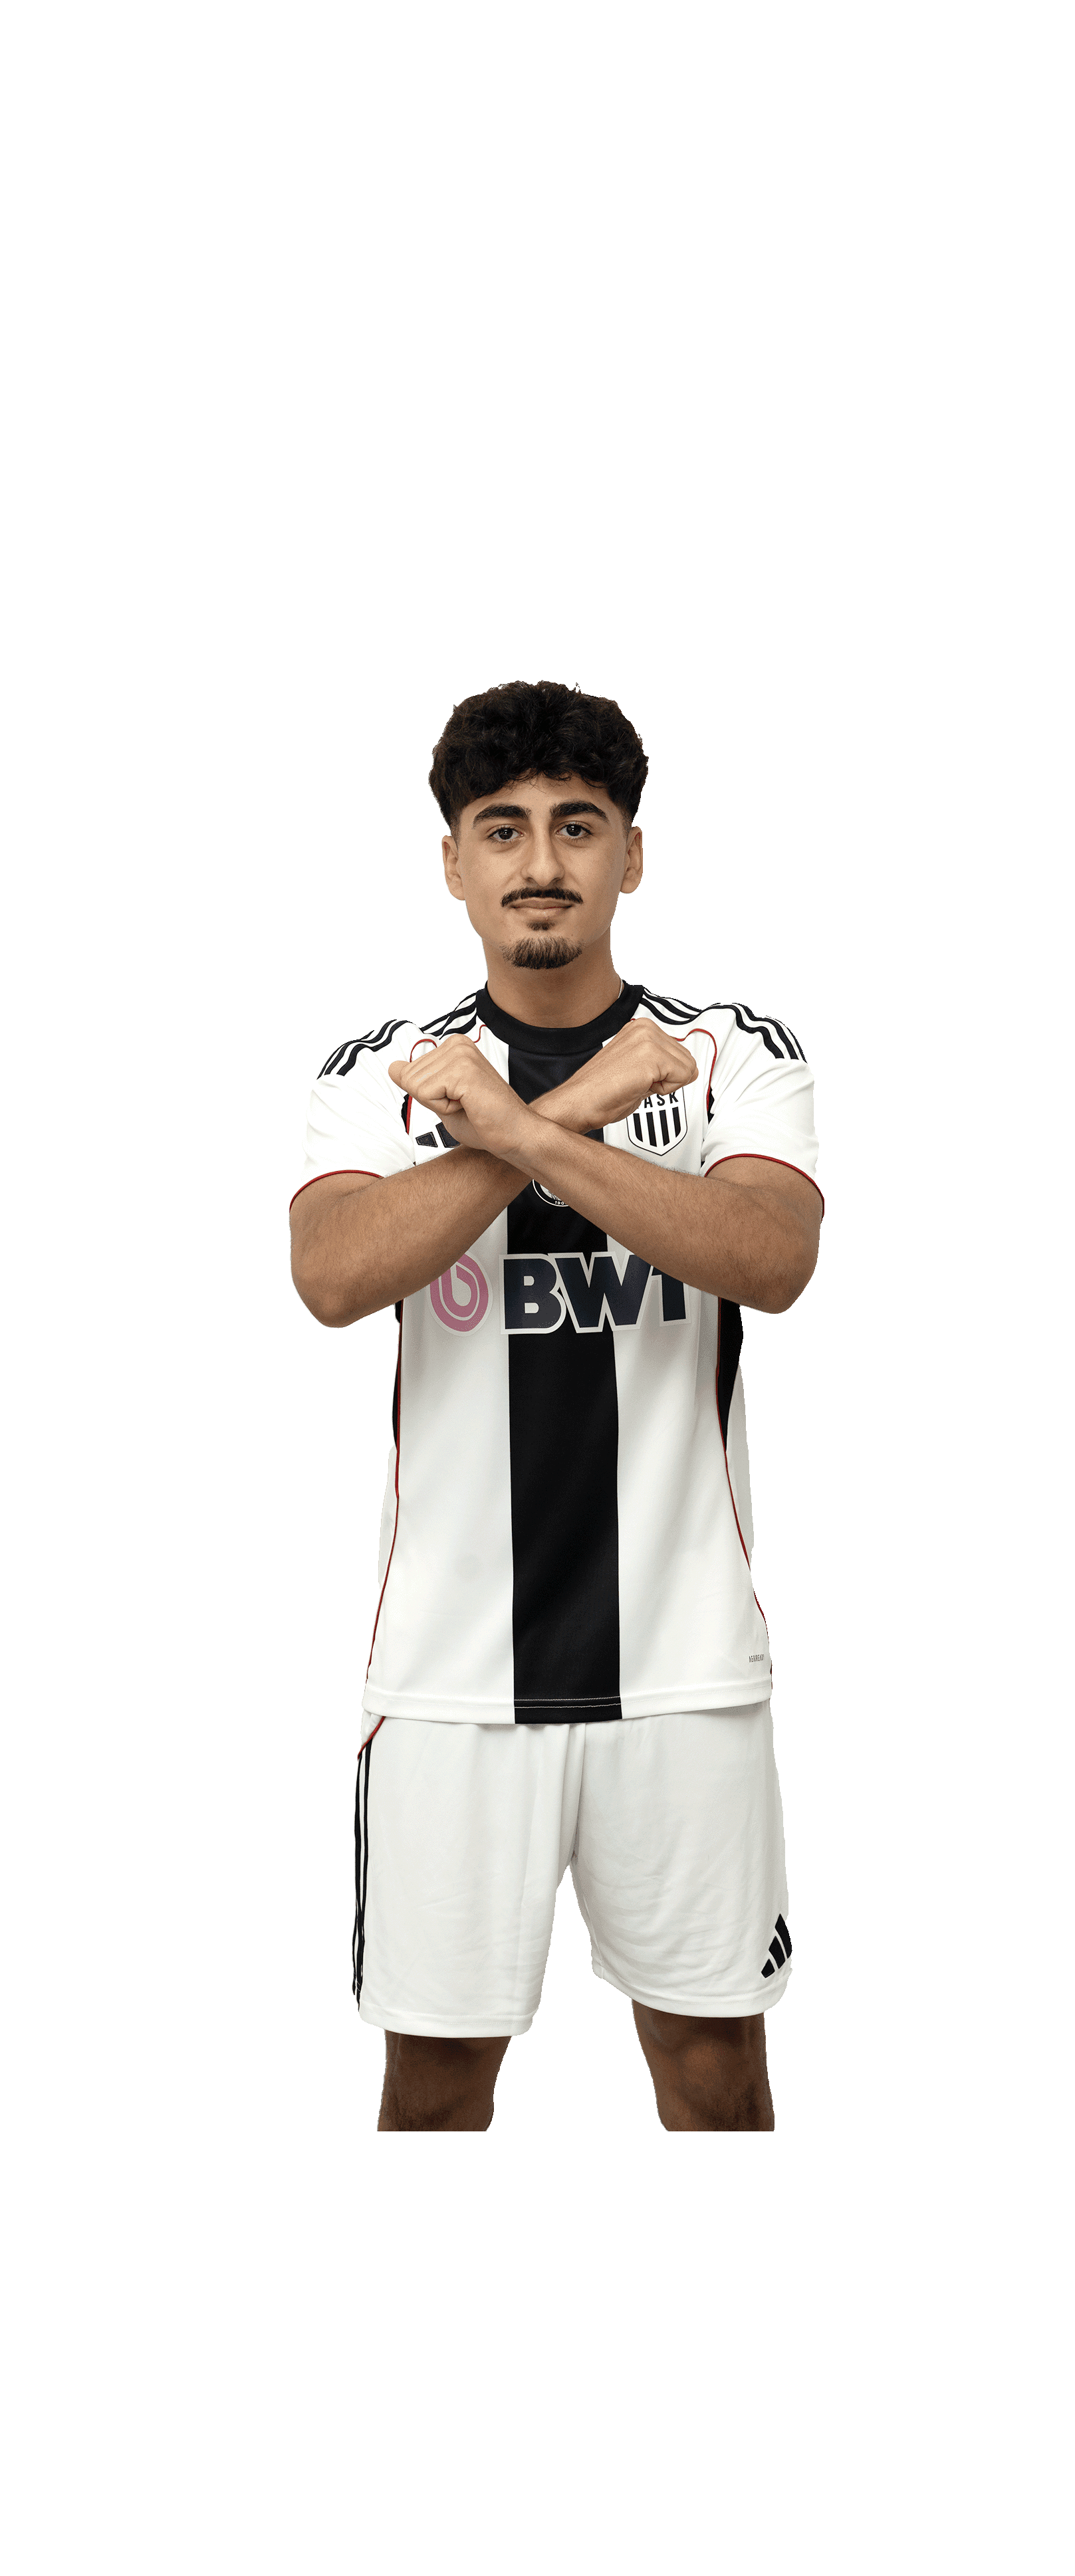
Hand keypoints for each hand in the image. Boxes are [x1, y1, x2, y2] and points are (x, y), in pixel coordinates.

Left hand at [389, 1036, 531, 1158]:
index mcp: (454, 1046)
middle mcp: (457, 1044)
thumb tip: (394, 1067)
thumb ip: (419, 1081)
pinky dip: (444, 1108)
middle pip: (410, 1077)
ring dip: (439, 1104)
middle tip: (464, 1104)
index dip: (429, 1096)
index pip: (409, 1070)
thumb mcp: (440, 1098)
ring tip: (468, 1104)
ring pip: (416, 1086)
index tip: (458, 1099)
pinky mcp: (462, 1070)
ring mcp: (461, 1054)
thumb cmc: (484, 1121)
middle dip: (432, 1100)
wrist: (513, 1135)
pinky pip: (426, 1093)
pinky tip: (468, 1105)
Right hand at [540, 1020, 698, 1132]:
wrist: (580, 1102)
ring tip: (636, 1084)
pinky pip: (683, 1078)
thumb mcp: (638, 1068)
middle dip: (669, 1079)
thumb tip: (689, 1070)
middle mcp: (646, 1028)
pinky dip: (665, 1090)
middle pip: (687, 1060)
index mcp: (641, 1027)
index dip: (664, 1074)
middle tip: (638, 1083)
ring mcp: (648, 1040)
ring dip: (666, 1084)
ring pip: (687, 1069)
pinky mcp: (651, 1057)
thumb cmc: (602, 1092)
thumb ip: (662, 1064)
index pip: (680, 1053)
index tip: (639, 1077)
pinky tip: (639, 1087)